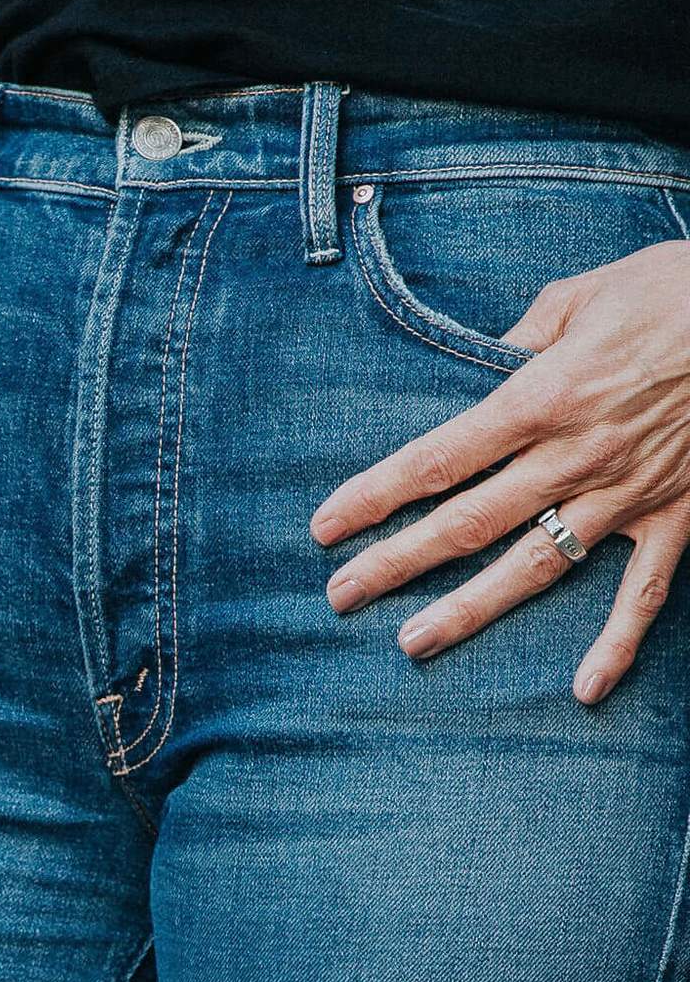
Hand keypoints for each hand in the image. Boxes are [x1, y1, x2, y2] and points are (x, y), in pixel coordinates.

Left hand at [310, 239, 689, 702]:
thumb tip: (486, 361)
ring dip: (470, 609)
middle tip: (341, 594)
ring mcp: (626, 493)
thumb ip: (523, 335)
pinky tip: (585, 690)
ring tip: (412, 642)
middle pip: (468, 522)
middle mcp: (576, 455)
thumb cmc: (673, 291)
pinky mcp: (676, 515)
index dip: (377, 495)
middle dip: (396, 561)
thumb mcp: (584, 294)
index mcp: (544, 396)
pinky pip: (644, 593)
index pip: (440, 458)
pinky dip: (616, 644)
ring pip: (535, 566)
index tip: (327, 527)